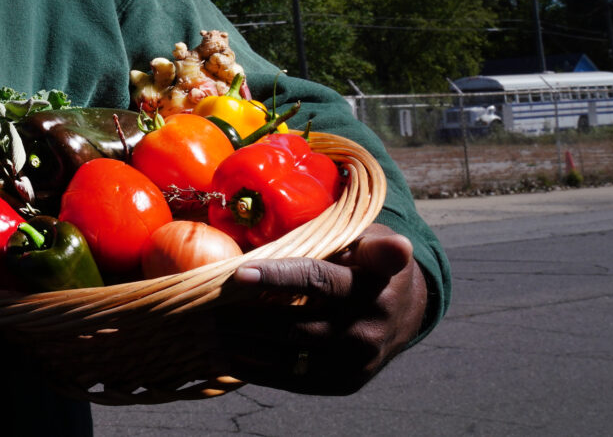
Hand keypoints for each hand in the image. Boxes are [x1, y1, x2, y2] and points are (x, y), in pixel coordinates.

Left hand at [214, 224, 427, 393]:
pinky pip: (294, 379)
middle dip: (246, 315)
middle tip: (207, 304)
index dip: (277, 277)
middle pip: (294, 322)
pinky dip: (257, 370)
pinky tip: (226, 356)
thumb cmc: (369, 263)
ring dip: (244, 343)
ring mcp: (356, 360)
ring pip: (289, 354)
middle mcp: (367, 328)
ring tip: (208, 328)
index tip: (239, 272)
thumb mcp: (373, 241)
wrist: (404, 310)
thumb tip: (388, 231)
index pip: (317, 280)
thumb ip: (368, 242)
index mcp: (371, 285)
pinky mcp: (345, 381)